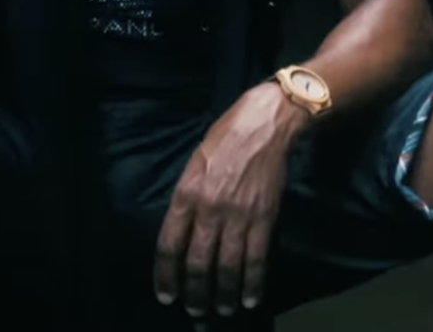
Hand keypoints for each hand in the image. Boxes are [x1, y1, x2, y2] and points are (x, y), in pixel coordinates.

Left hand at [153, 83, 306, 318]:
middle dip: (194, 293)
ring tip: (220, 310)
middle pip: (196, 263)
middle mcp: (209, 209)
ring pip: (226, 266)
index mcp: (186, 193)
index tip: (165, 296)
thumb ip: (187, 197)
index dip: (165, 276)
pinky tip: (249, 298)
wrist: (267, 121)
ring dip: (222, 294)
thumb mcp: (195, 163)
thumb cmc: (226, 137)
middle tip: (194, 312)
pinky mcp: (264, 216)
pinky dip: (252, 282)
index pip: (169, 245)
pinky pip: (256, 257)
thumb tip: (183, 230)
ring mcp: (238, 215)